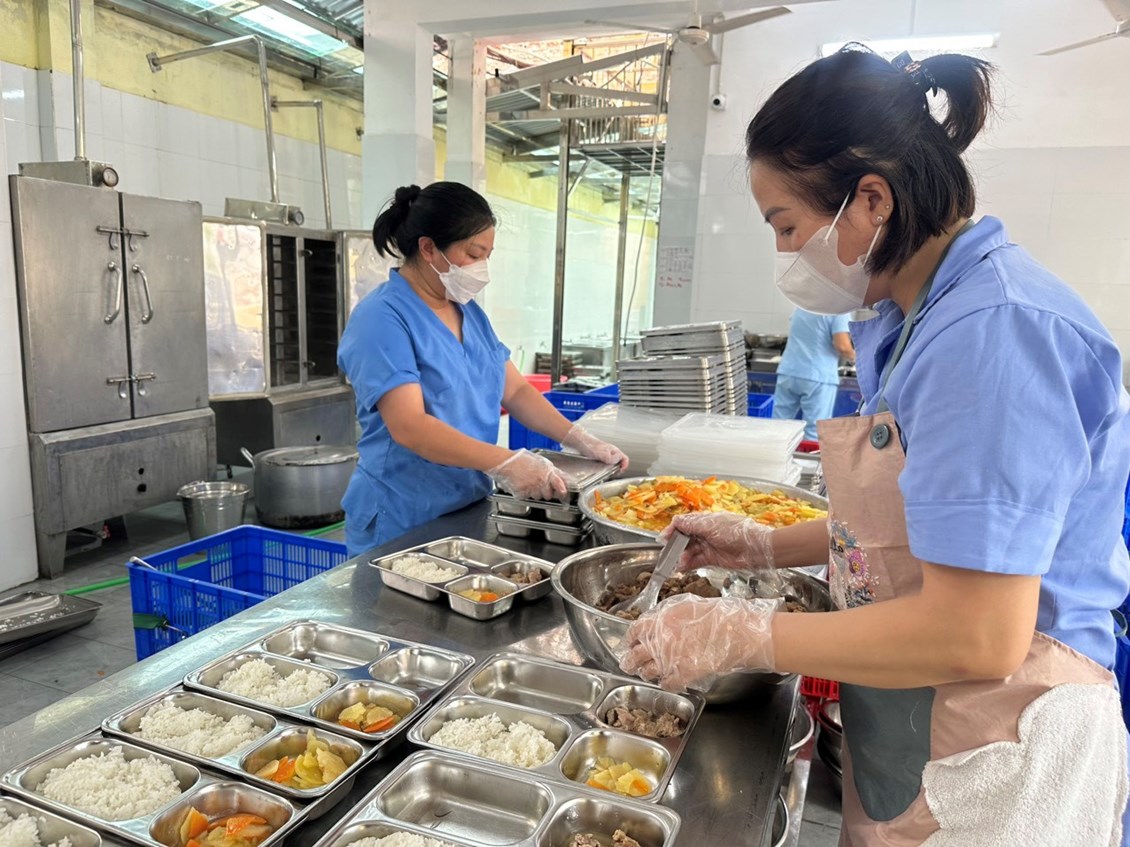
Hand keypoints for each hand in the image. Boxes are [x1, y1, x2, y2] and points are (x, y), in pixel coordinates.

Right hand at [488, 449, 568, 500]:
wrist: (504, 462)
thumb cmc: (520, 458)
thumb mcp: (539, 460)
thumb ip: (550, 469)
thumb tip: (559, 476)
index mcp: (546, 472)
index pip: (559, 484)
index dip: (562, 490)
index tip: (563, 493)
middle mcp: (540, 481)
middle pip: (548, 495)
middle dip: (545, 492)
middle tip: (539, 485)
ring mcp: (531, 488)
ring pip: (537, 497)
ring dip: (535, 493)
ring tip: (528, 483)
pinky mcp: (522, 493)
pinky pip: (526, 497)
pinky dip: (524, 493)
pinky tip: (521, 484)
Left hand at [561, 425, 629, 470]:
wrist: (578, 441)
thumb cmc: (589, 445)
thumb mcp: (601, 453)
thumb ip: (611, 458)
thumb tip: (618, 462)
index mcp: (614, 451)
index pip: (625, 459)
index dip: (624, 466)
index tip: (619, 471)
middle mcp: (611, 453)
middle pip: (618, 463)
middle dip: (616, 469)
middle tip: (610, 473)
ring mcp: (605, 455)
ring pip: (611, 464)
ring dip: (608, 469)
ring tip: (603, 471)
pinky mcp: (599, 457)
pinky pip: (604, 464)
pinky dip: (603, 468)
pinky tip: (597, 469)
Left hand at [619, 594, 777, 691]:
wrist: (737, 632)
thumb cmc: (719, 615)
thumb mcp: (687, 606)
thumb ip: (667, 616)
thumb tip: (656, 624)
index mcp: (661, 619)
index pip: (635, 631)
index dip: (630, 639)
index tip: (628, 643)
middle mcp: (661, 639)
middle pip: (635, 654)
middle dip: (630, 661)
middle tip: (628, 665)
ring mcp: (670, 659)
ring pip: (647, 671)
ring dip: (646, 673)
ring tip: (647, 674)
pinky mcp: (683, 674)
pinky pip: (666, 684)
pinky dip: (666, 684)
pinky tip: (669, 682)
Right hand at [659, 512, 775, 571]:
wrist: (756, 549)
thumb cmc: (736, 532)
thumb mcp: (711, 526)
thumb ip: (692, 525)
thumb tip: (675, 521)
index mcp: (705, 520)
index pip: (684, 523)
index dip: (673, 530)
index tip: (664, 538)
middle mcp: (705, 533)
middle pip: (685, 538)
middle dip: (676, 545)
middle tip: (669, 553)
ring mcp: (708, 546)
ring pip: (689, 550)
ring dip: (682, 556)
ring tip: (680, 561)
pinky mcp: (712, 559)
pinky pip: (696, 561)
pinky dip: (688, 564)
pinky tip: (683, 567)